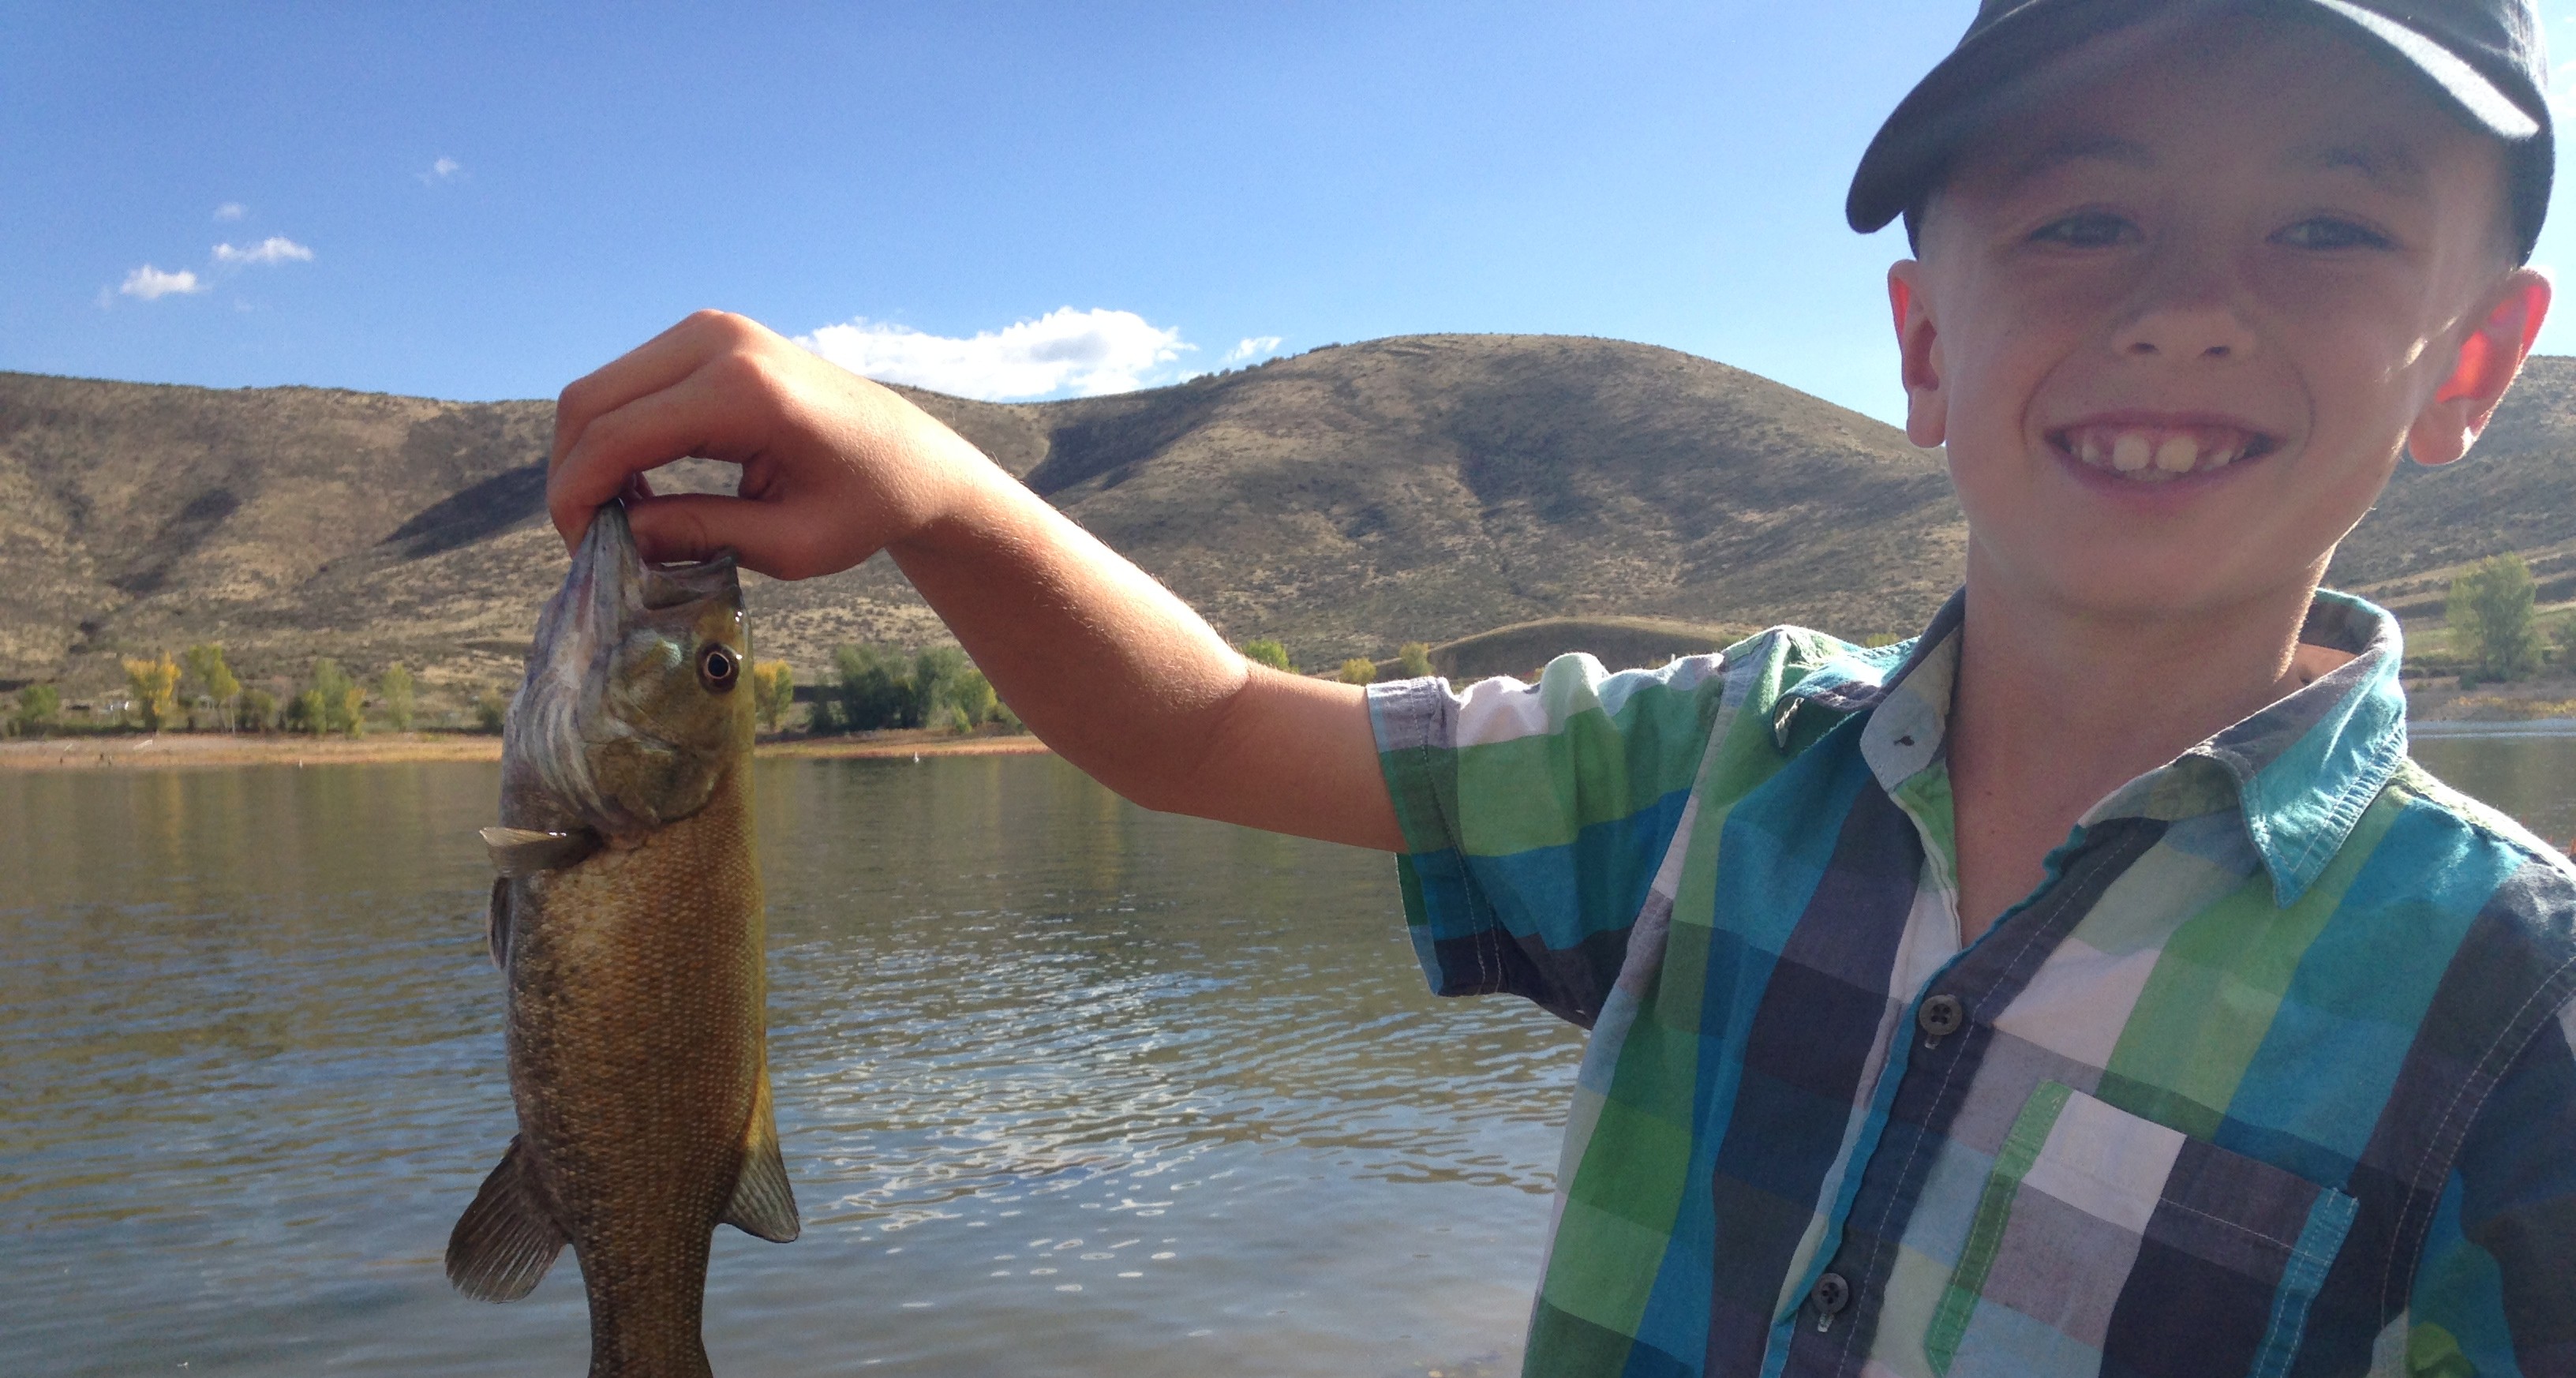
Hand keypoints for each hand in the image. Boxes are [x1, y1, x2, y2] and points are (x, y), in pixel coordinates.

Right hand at [547, 310, 989, 576]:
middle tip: (592, 541)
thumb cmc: (866, 506)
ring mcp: (711, 328)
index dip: (579, 497)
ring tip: (621, 520)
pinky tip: (641, 488)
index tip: (584, 553)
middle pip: (590, 401)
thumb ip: (701, 536)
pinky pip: (630, 383)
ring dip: (591, 455)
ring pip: (600, 389)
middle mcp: (718, 340)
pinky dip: (616, 434)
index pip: (616, 436)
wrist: (912, 457)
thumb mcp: (791, 545)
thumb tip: (620, 536)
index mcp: (743, 390)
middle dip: (574, 475)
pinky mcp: (707, 335)